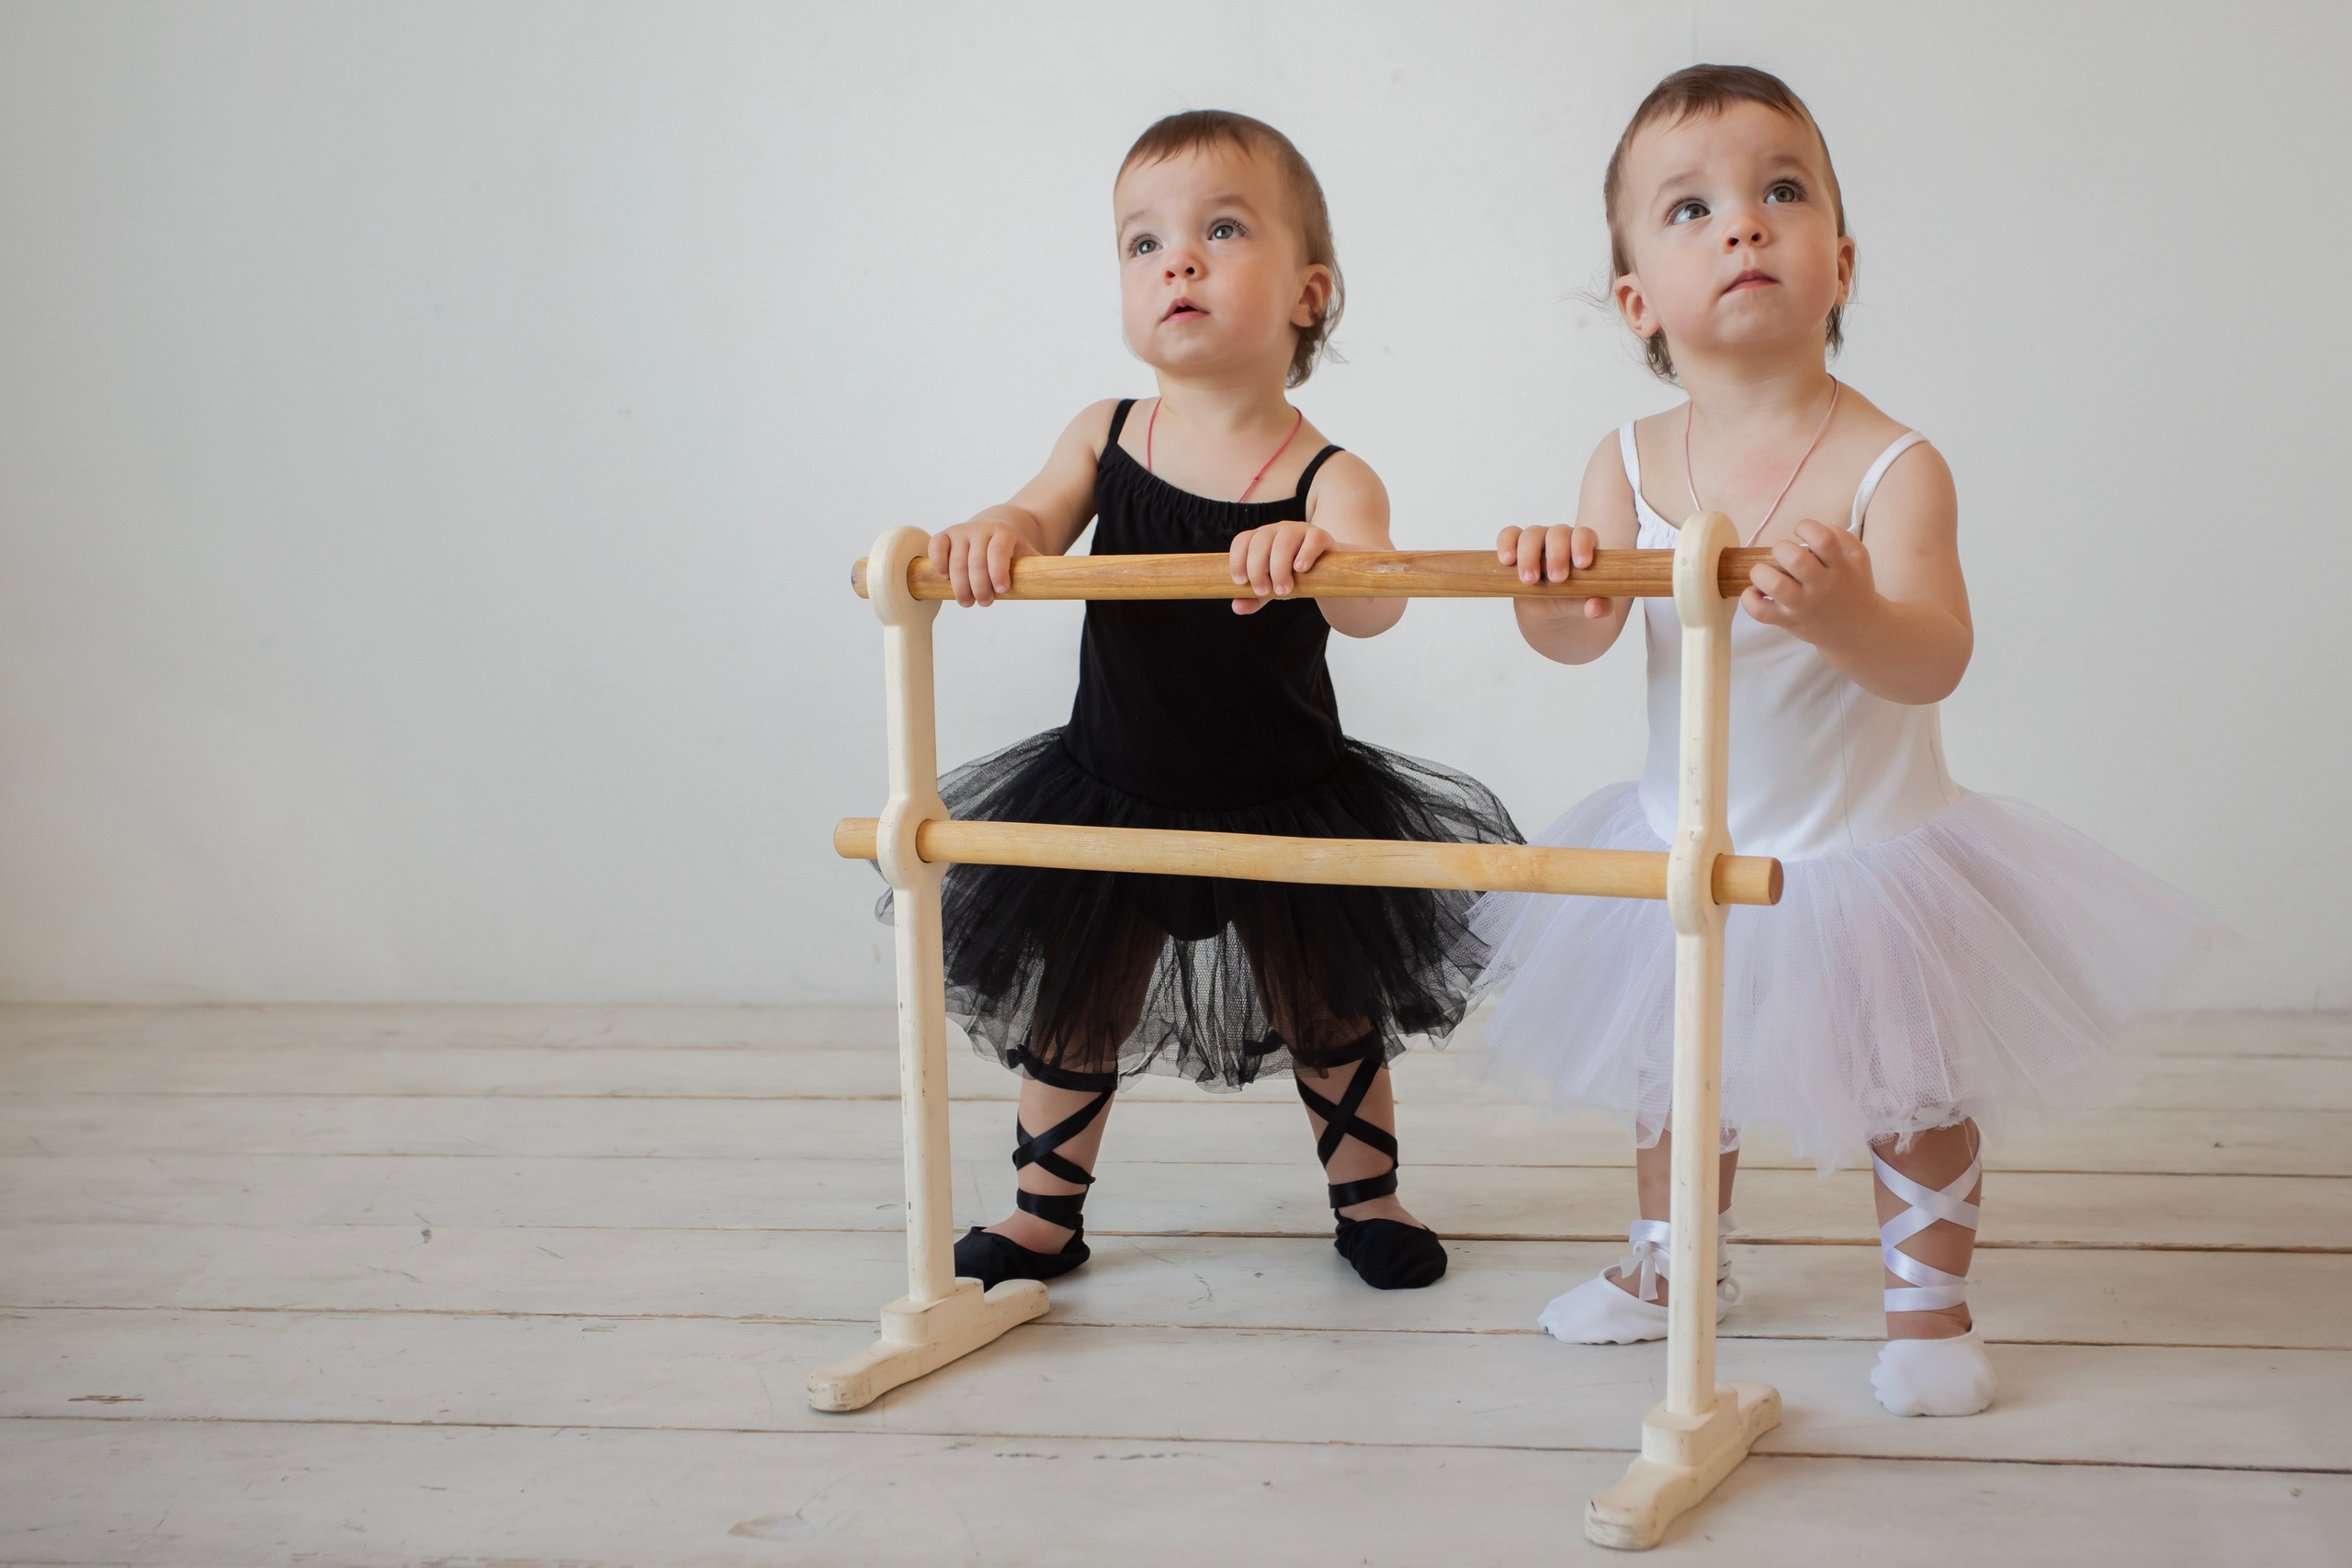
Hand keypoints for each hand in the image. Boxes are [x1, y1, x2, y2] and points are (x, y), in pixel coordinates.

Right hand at [928, 519, 1036, 606]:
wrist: (997, 527)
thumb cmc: (1014, 550)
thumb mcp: (1030, 556)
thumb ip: (1041, 569)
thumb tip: (1064, 584)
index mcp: (1004, 533)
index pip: (998, 551)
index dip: (998, 572)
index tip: (1002, 590)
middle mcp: (981, 529)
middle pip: (975, 562)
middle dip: (979, 587)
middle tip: (984, 603)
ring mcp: (962, 531)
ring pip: (956, 561)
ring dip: (960, 586)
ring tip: (967, 602)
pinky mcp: (945, 535)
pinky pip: (936, 547)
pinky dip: (938, 564)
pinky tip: (946, 579)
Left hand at [1228, 521, 1332, 614]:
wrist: (1324, 575)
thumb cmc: (1292, 578)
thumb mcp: (1270, 588)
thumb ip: (1253, 598)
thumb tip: (1237, 607)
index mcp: (1261, 539)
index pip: (1242, 541)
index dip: (1237, 560)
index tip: (1241, 583)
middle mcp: (1277, 531)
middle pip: (1260, 542)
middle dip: (1257, 570)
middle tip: (1264, 592)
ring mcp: (1299, 530)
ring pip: (1283, 542)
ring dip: (1279, 568)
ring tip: (1283, 591)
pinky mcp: (1320, 536)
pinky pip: (1312, 540)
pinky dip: (1305, 555)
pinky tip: (1301, 570)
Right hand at [1496, 524, 1613, 618]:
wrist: (1552, 612)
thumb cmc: (1575, 601)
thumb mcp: (1589, 606)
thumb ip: (1599, 606)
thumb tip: (1594, 608)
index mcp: (1582, 547)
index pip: (1584, 535)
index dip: (1582, 545)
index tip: (1582, 565)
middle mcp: (1561, 539)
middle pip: (1557, 533)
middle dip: (1556, 555)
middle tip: (1556, 580)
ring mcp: (1537, 542)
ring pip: (1532, 534)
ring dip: (1528, 555)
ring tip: (1529, 581)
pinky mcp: (1516, 549)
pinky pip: (1509, 536)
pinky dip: (1506, 544)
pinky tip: (1506, 561)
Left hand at [1742, 518, 1879, 643]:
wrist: (1855, 630)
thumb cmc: (1851, 587)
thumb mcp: (1859, 559)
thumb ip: (1842, 537)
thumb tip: (1813, 529)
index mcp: (1840, 567)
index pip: (1824, 539)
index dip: (1806, 527)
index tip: (1800, 531)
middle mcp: (1822, 586)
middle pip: (1795, 559)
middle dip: (1781, 548)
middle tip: (1782, 554)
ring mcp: (1804, 606)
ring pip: (1775, 585)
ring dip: (1761, 572)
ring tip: (1764, 572)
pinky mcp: (1788, 621)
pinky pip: (1760, 612)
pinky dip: (1750, 599)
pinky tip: (1755, 591)